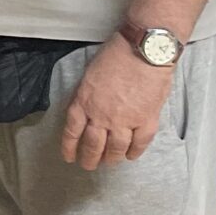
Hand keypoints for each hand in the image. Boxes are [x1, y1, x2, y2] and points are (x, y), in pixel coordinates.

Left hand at [60, 34, 174, 170]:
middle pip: (92, 145)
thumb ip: (88, 95)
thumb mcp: (91, 74)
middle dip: (89, 159)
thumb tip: (88, 109)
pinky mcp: (146, 120)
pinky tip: (131, 155)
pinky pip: (139, 143)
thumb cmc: (118, 53)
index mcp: (84, 101)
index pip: (72, 131)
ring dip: (111, 159)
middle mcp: (101, 115)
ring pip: (115, 149)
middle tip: (89, 165)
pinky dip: (134, 152)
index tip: (69, 156)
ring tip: (110, 162)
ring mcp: (124, 120)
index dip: (69, 147)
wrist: (144, 49)